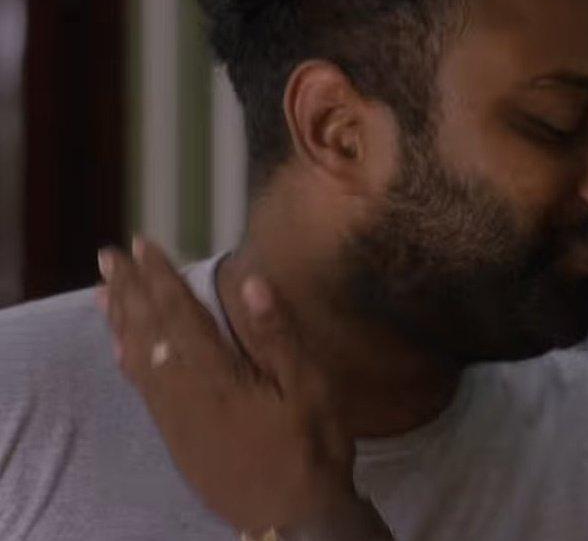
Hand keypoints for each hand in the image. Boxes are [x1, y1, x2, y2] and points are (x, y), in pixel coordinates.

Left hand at [97, 238, 390, 538]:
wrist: (292, 517)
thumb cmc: (311, 448)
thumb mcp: (310, 388)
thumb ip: (277, 336)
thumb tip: (251, 283)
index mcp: (220, 375)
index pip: (181, 313)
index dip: (161, 277)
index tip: (144, 245)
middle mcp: (187, 393)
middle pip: (150, 331)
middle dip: (130, 290)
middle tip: (111, 257)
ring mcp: (178, 419)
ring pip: (138, 359)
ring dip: (121, 320)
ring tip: (104, 292)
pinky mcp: (178, 439)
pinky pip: (142, 389)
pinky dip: (127, 360)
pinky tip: (122, 349)